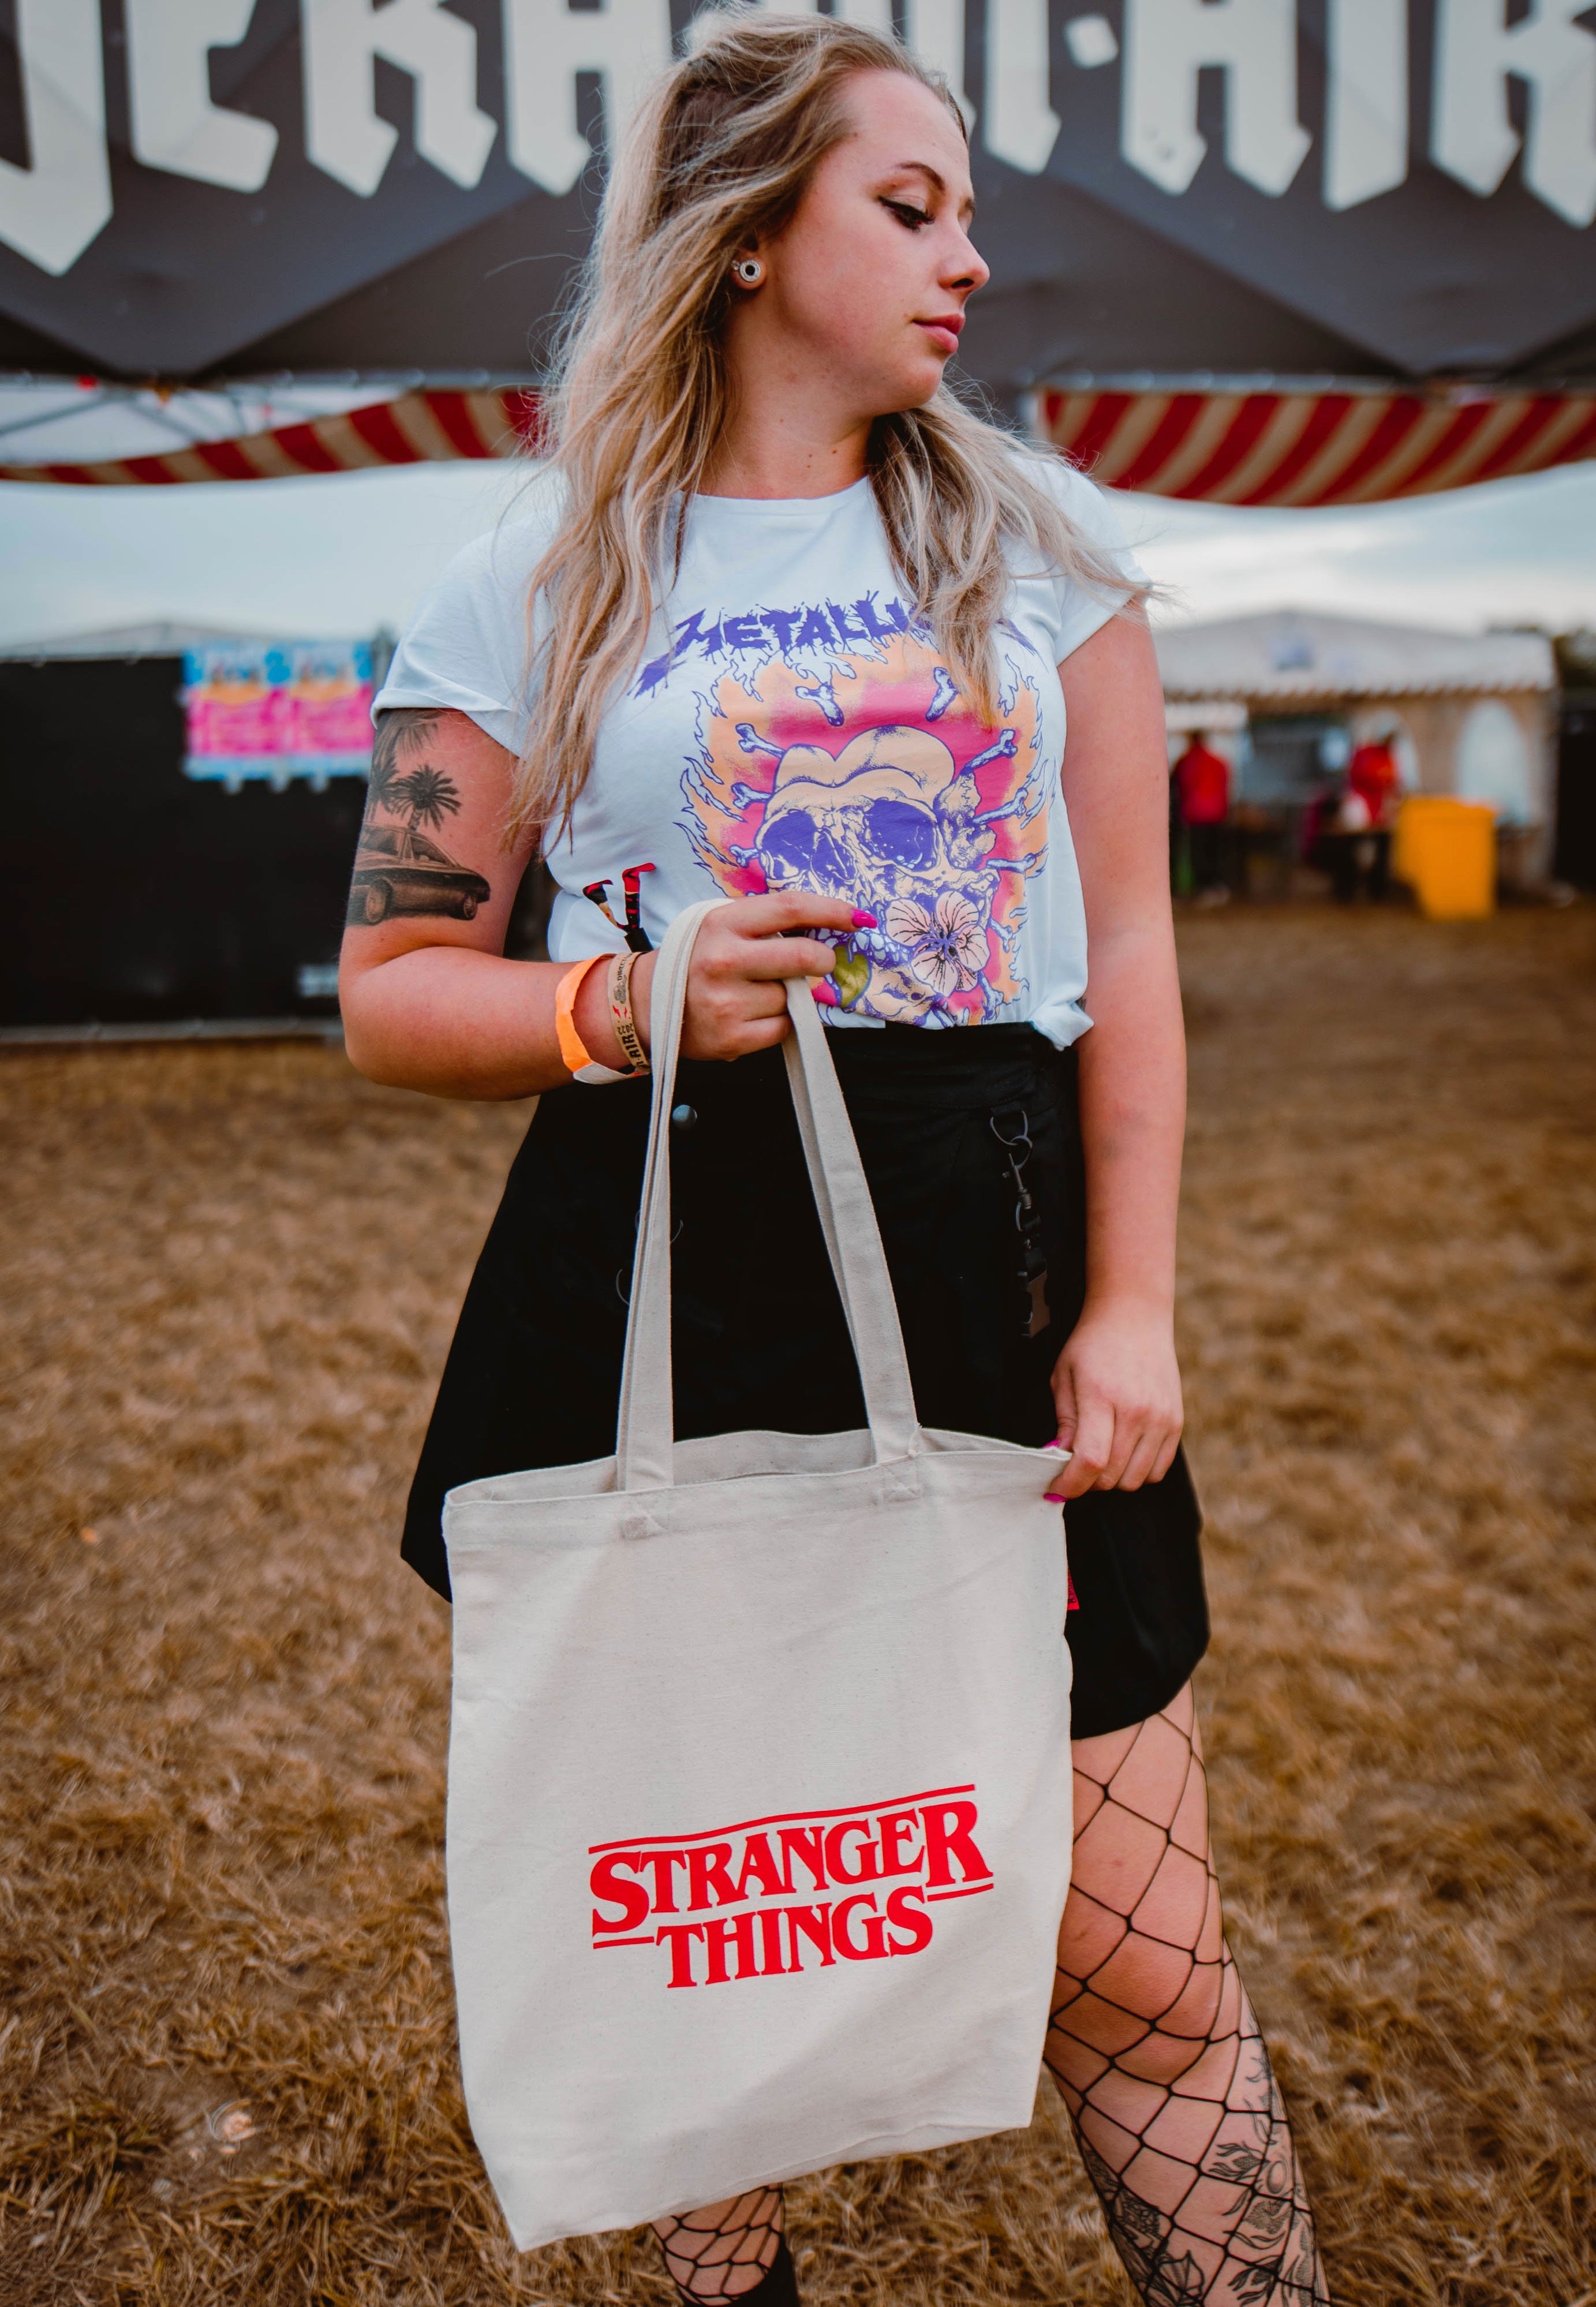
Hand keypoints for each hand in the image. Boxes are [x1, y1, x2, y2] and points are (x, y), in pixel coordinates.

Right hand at [640, 892, 870, 1063]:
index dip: (832, 911)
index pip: (791, 908)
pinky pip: (783, 1028)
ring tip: (758, 993)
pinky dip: (779, 1023)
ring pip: (794, 997)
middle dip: (823, 961)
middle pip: (804, 957)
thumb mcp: (721, 926)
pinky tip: (753, 1016)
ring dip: (791, 996)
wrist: (646, 1005)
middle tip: (819, 964)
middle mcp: (724, 960)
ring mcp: (727, 1002)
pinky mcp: (732, 1038)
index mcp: (724, 923)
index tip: (858, 917)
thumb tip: (828, 930)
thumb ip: (765, 924)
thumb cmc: (696, 959)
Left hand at [1047, 1301, 1182, 1496]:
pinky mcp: (1176, 1422)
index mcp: (1102, 1397)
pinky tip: (1124, 1453)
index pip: (1090, 1460)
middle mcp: (1137, 1411)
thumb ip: (1064, 1422)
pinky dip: (1139, 1472)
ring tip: (1100, 1458)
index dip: (1070, 1484)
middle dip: (1087, 1482)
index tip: (1056, 1490)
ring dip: (1113, 1479)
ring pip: (1136, 1479)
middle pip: (1112, 1476)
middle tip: (1074, 1468)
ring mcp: (1161, 1418)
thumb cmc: (1093, 1344)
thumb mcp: (1064, 1376)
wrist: (1135, 1316)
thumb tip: (1059, 1460)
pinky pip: (1159, 1469)